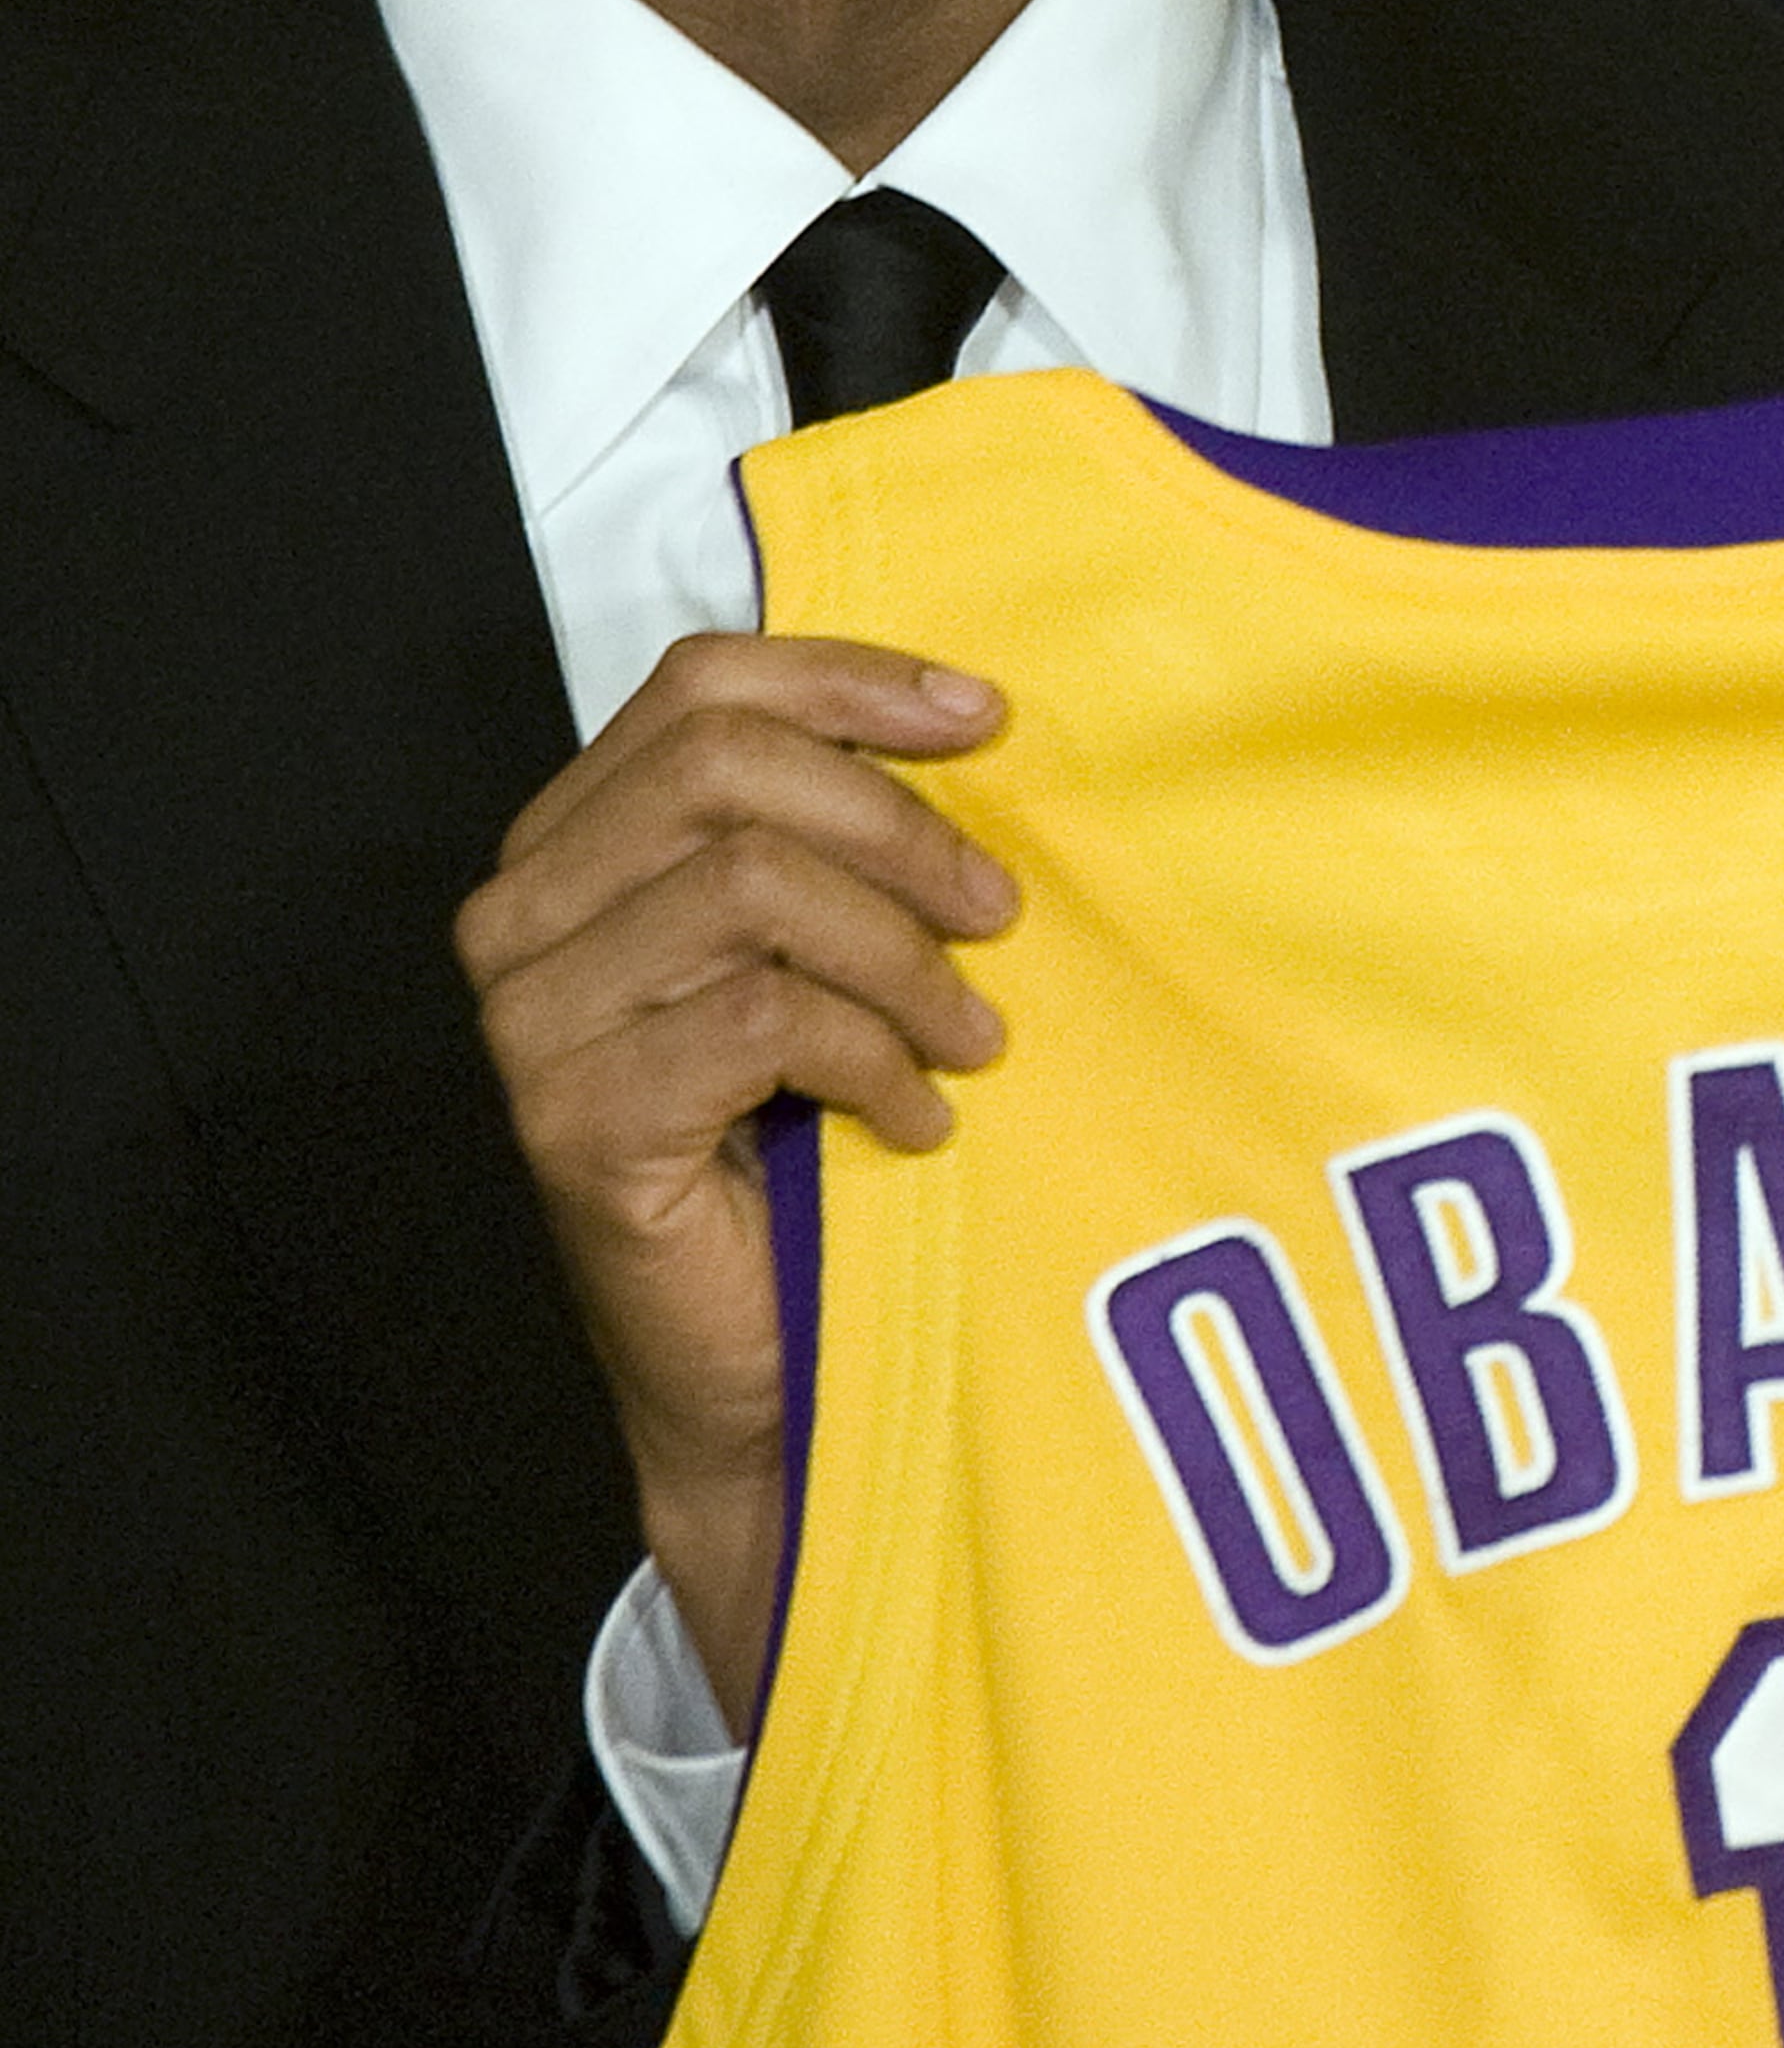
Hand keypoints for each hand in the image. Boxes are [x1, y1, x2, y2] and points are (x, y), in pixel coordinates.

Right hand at [456, 634, 1013, 1727]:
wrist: (762, 1368)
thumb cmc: (808, 1145)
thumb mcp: (828, 949)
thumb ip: (840, 832)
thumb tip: (965, 716)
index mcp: (576, 843)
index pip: (702, 684)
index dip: (853, 679)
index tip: (986, 720)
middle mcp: (522, 915)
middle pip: (726, 767)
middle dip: (895, 824)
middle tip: (997, 913)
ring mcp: (533, 1020)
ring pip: (750, 886)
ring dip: (901, 956)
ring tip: (971, 1035)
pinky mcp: (575, 1119)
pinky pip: (761, 1018)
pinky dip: (875, 1058)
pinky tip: (920, 1118)